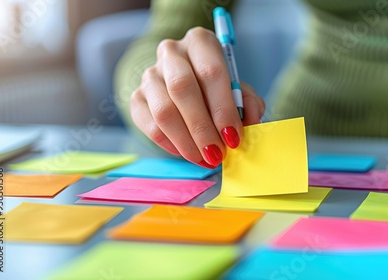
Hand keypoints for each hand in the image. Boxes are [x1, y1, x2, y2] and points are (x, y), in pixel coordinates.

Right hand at [130, 27, 264, 167]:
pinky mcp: (137, 97)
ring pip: (164, 110)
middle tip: (216, 153)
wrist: (187, 85)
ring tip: (204, 159)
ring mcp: (150, 74)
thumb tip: (251, 121)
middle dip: (202, 128)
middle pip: (182, 88)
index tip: (233, 137)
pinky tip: (187, 153)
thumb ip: (248, 103)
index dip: (223, 108)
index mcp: (200, 42)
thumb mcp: (238, 90)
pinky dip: (170, 144)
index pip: (210, 71)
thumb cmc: (217, 87)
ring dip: (186, 141)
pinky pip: (150, 125)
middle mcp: (172, 52)